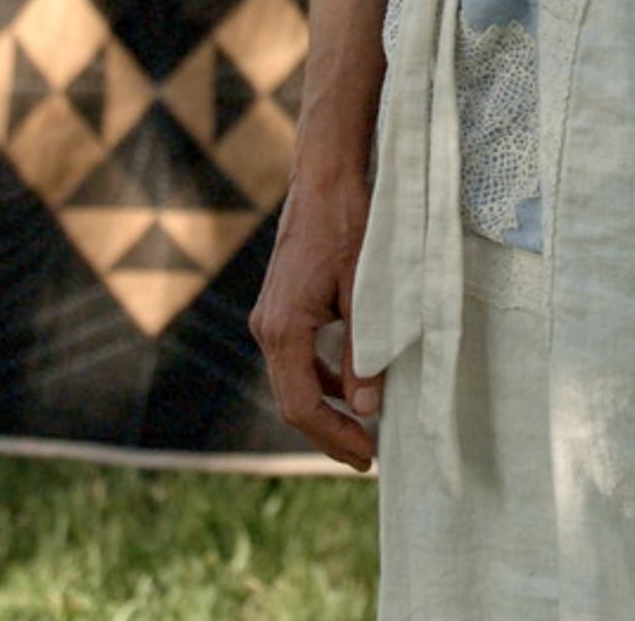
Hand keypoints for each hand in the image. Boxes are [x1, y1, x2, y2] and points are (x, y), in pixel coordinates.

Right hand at [250, 156, 381, 469]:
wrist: (325, 178)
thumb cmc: (349, 227)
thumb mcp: (365, 292)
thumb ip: (363, 352)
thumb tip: (367, 409)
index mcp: (282, 328)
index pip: (301, 405)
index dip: (334, 438)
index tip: (368, 458)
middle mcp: (267, 327)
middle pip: (292, 400)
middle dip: (329, 433)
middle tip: (367, 458)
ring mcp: (270, 317)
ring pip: (293, 380)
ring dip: (326, 408)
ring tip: (364, 430)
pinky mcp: (280, 307)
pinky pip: (297, 357)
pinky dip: (322, 378)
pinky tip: (352, 387)